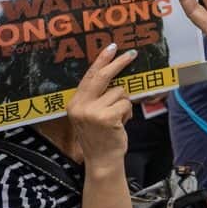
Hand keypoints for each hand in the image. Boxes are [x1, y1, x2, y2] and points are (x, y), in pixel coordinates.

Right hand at [67, 43, 136, 170]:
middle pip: (102, 77)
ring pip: (119, 92)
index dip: (101, 60)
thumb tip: (114, 73)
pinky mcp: (106, 117)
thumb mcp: (91, 114)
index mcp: (74, 103)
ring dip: (124, 103)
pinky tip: (120, 124)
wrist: (101, 160)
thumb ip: (97, 96)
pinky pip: (126, 104)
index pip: (89, 76)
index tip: (111, 47)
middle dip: (119, 63)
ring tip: (117, 118)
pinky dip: (128, 113)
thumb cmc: (100, 136)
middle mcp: (80, 106)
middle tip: (132, 54)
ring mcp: (92, 112)